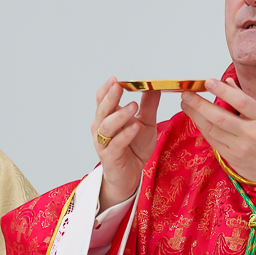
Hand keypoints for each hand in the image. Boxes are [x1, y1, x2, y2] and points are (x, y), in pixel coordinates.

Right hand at [92, 78, 160, 209]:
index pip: (102, 100)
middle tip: (119, 86)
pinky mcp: (110, 157)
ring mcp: (104, 144)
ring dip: (120, 115)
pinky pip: (115, 144)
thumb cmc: (134, 148)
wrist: (130, 175)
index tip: (115, 79)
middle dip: (110, 97)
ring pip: (106, 126)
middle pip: (102, 110)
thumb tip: (154, 85)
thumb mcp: (146, 123)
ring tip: (133, 106)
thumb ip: (148, 105)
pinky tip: (135, 127)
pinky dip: (125, 134)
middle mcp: (101, 129)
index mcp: (107, 117)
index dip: (107, 89)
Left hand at [180, 78, 255, 205]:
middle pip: (219, 117)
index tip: (207, 82)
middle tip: (186, 94)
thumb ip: (247, 100)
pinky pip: (213, 141)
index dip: (222, 90)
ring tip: (186, 104)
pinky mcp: (233, 159)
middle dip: (199, 104)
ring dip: (196, 116)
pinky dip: (203, 128)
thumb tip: (227, 83)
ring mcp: (241, 148)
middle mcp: (252, 134)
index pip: (240, 101)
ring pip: (212, 130)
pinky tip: (196, 119)